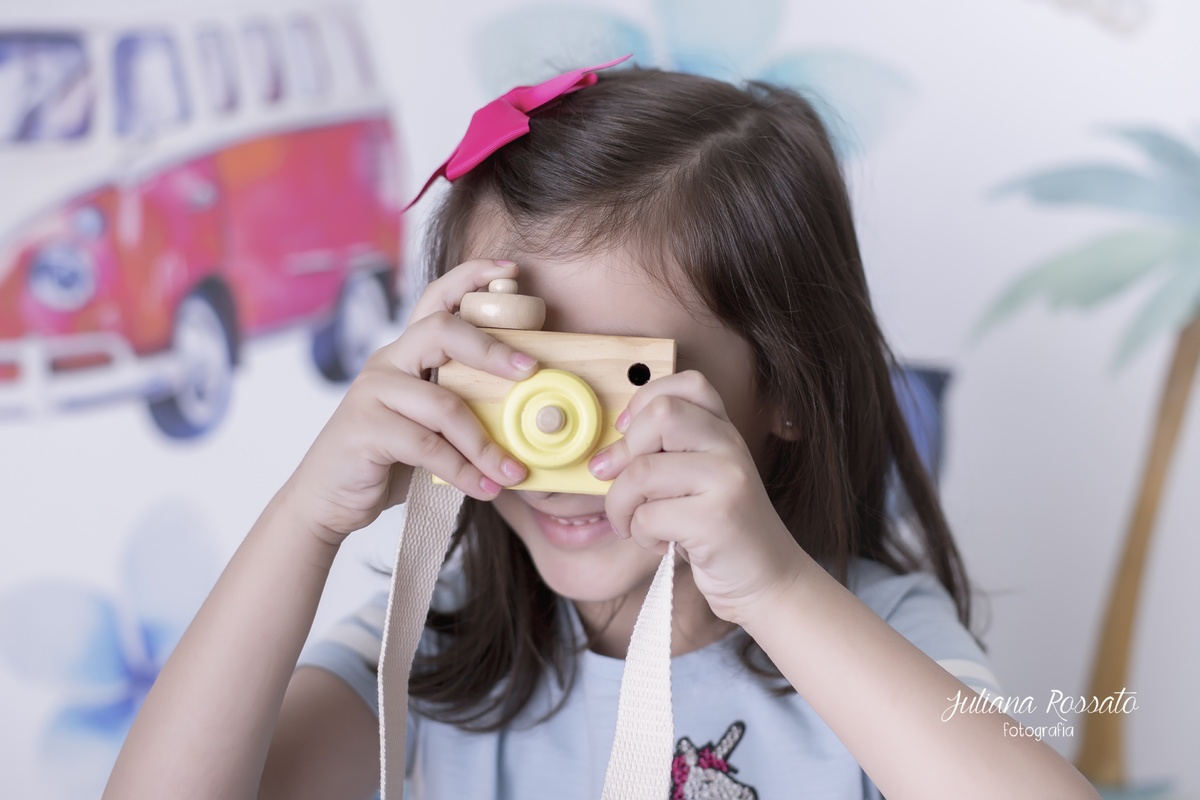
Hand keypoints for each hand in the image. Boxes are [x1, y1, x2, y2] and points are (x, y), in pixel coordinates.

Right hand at [283, 259, 536, 546]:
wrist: (328, 500)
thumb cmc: (388, 461)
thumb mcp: (430, 427)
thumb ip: (464, 409)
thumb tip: (529, 417)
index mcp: (407, 354)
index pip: (437, 300)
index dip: (472, 277)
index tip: (511, 270)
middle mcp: (387, 363)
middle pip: (441, 331)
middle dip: (492, 349)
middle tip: (531, 371)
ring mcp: (372, 392)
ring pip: (444, 404)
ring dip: (485, 444)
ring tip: (511, 472)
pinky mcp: (364, 428)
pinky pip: (427, 445)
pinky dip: (462, 471)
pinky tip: (483, 489)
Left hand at [588, 371, 805, 624]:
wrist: (767, 580)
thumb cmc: (717, 532)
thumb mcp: (695, 482)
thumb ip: (661, 456)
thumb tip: (602, 459)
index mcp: (724, 432)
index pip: (687, 384)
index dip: (645, 402)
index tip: (629, 437)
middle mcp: (730, 448)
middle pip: (660, 414)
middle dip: (624, 453)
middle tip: (625, 487)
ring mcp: (728, 481)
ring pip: (641, 472)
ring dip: (621, 506)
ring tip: (634, 524)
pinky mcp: (717, 520)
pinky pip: (648, 516)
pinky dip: (640, 535)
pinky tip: (660, 543)